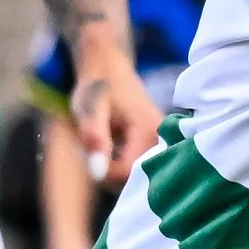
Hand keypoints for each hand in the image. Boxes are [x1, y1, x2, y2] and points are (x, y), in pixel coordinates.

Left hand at [70, 46, 159, 188]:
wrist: (110, 68)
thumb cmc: (97, 87)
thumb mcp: (89, 109)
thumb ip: (94, 138)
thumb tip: (97, 173)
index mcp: (148, 132)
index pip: (126, 174)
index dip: (102, 172)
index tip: (86, 154)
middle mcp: (161, 140)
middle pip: (132, 179)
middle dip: (106, 170)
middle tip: (90, 147)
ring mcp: (161, 144)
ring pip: (133, 176)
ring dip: (110, 167)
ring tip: (98, 142)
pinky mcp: (155, 146)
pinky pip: (136, 167)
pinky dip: (117, 163)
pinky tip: (109, 144)